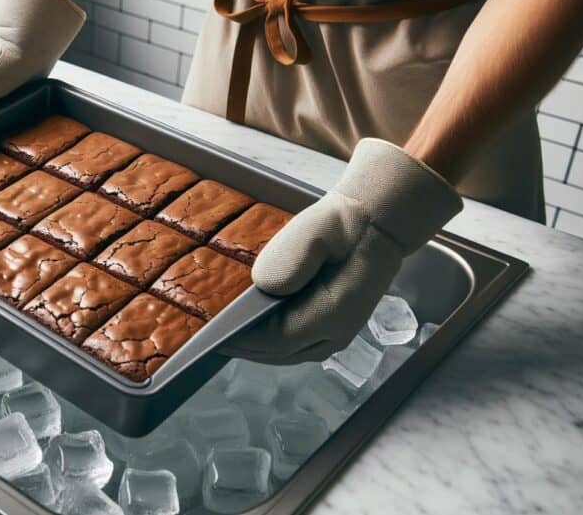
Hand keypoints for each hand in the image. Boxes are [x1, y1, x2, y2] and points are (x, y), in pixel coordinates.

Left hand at [220, 138, 461, 363]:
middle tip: (209, 339)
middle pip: (278, 353)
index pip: (278, 339)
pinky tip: (248, 332)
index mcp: (333, 311)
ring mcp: (335, 337)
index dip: (243, 340)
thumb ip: (293, 257)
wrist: (373, 228)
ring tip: (223, 337)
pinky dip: (268, 344)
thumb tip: (265, 286)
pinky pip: (293, 347)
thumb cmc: (342, 227)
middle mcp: (336, 333)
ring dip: (254, 349)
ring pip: (285, 355)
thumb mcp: (317, 229)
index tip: (213, 336)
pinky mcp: (331, 332)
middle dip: (243, 348)